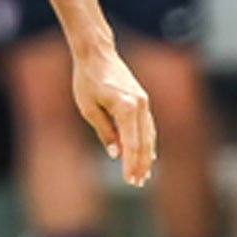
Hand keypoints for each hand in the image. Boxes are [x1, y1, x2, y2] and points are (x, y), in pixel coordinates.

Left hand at [72, 45, 156, 188]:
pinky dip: (147, 141)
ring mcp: (143, 101)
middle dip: (141, 164)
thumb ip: (104, 132)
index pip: (131, 143)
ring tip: (144, 173)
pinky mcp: (142, 99)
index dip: (130, 164)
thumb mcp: (89, 109)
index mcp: (125, 107)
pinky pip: (148, 125)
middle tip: (137, 183)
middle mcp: (139, 105)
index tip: (129, 180)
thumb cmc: (87, 79)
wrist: (96, 53)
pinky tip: (146, 153)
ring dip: (147, 155)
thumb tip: (116, 153)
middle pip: (144, 142)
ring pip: (149, 134)